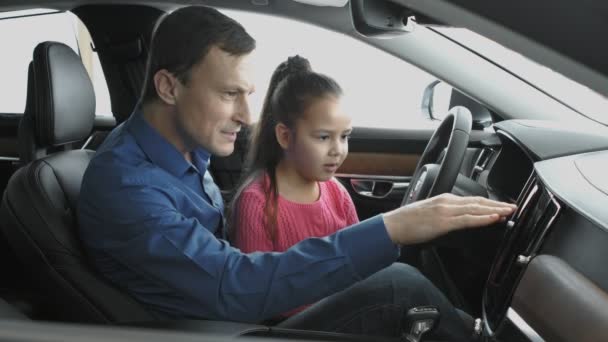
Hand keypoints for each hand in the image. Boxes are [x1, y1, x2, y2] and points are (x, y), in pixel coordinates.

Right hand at [383, 193, 515, 244]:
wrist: (393, 225)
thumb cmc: (407, 222)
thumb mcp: (429, 214)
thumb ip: (444, 215)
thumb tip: (455, 220)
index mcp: (444, 199)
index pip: (472, 199)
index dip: (489, 202)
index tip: (502, 205)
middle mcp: (447, 202)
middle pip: (478, 202)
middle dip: (497, 204)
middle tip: (513, 207)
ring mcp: (446, 211)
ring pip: (476, 208)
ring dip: (495, 210)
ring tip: (509, 211)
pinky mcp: (444, 222)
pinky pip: (468, 219)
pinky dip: (483, 218)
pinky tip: (493, 218)